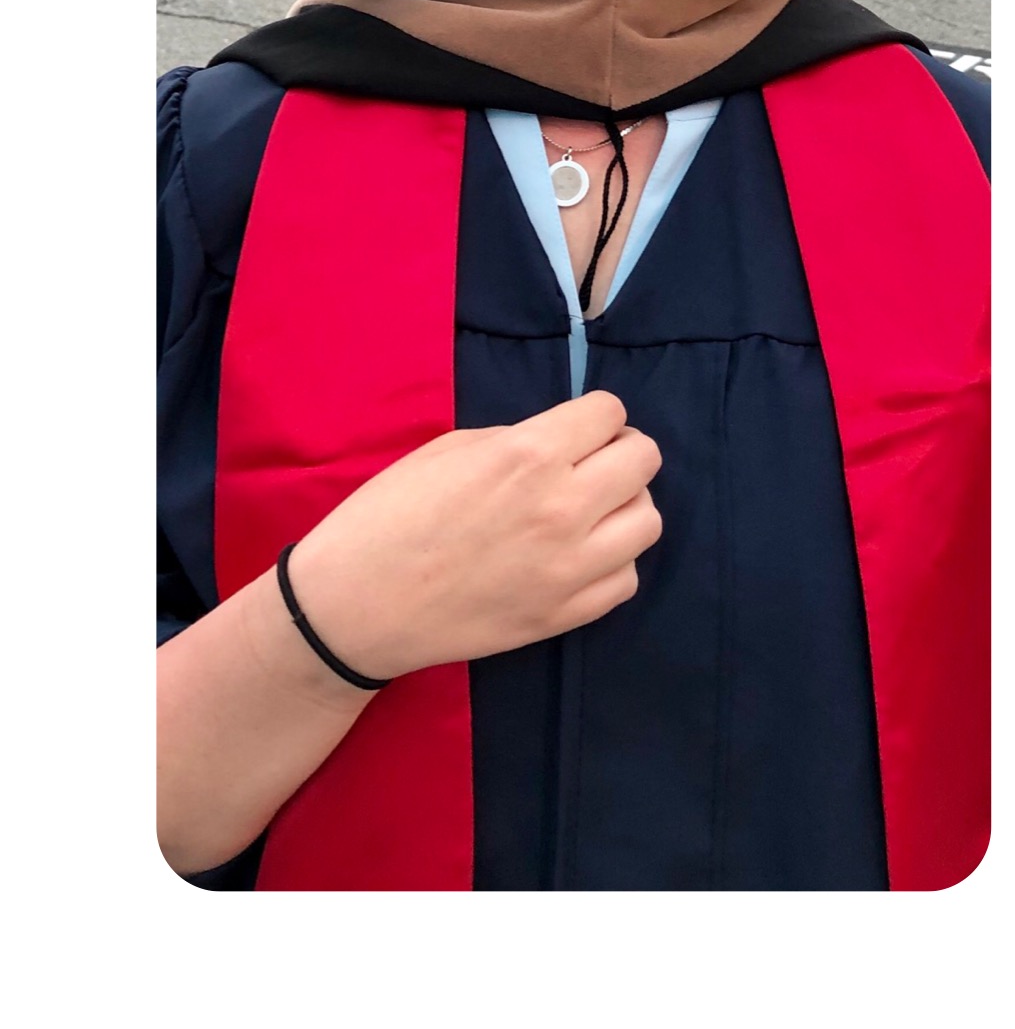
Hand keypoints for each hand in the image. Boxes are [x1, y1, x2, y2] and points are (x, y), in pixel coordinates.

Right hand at [284, 392, 662, 679]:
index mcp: (530, 455)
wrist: (352, 608)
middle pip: (644, 460)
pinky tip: (578, 557)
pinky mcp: (563, 616)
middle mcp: (563, 507)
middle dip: (619, 452)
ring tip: (588, 513)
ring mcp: (569, 568)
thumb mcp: (450, 449)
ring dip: (624, 507)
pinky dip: (612, 563)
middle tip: (588, 465)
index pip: (612, 412)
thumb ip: (519, 439)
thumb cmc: (387, 516)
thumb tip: (564, 442)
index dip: (593, 417)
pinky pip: (627, 579)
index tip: (573, 431)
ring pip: (648, 521)